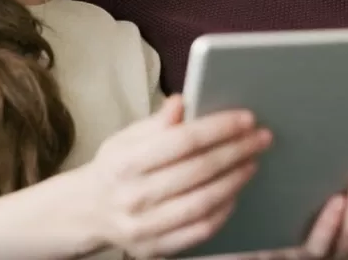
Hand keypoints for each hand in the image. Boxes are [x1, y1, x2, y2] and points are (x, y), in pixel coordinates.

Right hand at [81, 95, 271, 258]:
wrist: (86, 213)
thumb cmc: (114, 170)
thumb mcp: (125, 140)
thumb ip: (156, 124)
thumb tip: (182, 102)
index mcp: (125, 163)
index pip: (183, 141)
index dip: (219, 128)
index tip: (246, 118)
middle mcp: (134, 196)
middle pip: (199, 170)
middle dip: (236, 151)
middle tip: (261, 138)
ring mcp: (145, 227)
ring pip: (204, 202)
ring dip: (235, 180)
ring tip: (252, 162)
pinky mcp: (155, 249)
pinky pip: (200, 230)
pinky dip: (223, 211)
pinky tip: (235, 192)